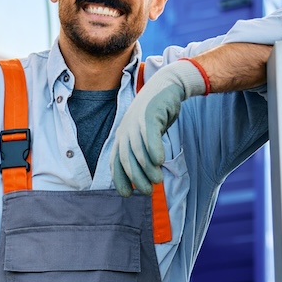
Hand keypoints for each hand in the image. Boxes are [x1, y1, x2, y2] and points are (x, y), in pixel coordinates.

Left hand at [111, 59, 206, 196]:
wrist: (166, 87)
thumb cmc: (156, 115)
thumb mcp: (144, 134)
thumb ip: (142, 152)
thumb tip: (146, 176)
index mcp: (121, 137)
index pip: (116, 163)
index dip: (120, 179)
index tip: (127, 194)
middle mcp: (125, 131)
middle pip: (127, 159)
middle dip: (136, 178)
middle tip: (147, 192)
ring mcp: (136, 123)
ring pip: (138, 150)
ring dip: (147, 168)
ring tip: (157, 181)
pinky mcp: (149, 115)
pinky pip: (150, 136)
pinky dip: (154, 149)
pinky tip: (160, 161)